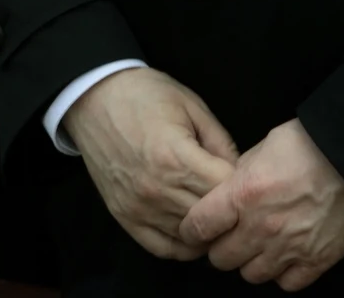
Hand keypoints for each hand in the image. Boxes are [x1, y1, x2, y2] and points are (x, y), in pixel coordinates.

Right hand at [62, 68, 238, 260]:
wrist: (95, 98)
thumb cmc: (145, 95)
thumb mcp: (192, 105)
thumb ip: (220, 141)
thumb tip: (240, 171)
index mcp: (176, 157)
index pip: (224, 190)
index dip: (241, 184)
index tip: (247, 177)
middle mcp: (157, 190)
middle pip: (208, 217)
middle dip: (228, 208)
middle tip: (237, 196)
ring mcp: (139, 209)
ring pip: (189, 239)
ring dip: (208, 230)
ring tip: (218, 212)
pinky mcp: (125, 219)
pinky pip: (162, 248)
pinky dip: (183, 245)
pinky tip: (194, 229)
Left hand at [179, 117, 343, 289]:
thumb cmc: (314, 142)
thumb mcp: (267, 143)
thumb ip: (242, 171)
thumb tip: (228, 188)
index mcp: (245, 193)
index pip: (199, 227)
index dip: (193, 229)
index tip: (197, 228)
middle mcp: (262, 227)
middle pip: (221, 259)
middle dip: (222, 246)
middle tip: (233, 232)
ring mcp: (289, 248)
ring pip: (251, 275)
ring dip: (252, 260)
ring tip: (262, 241)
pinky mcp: (316, 261)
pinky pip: (285, 283)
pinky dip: (283, 271)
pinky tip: (288, 251)